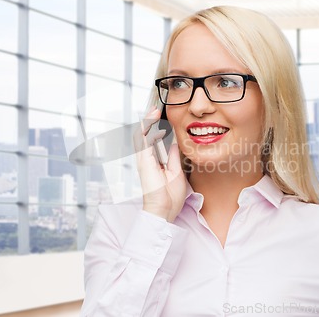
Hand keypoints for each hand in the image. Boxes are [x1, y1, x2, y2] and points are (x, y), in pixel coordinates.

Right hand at [133, 106, 186, 221]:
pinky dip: (147, 128)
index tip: (164, 117)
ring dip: (147, 121)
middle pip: (146, 135)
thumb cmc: (169, 196)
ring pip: (141, 135)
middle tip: (157, 108)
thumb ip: (174, 157)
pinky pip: (142, 140)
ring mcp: (143, 159)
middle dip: (150, 121)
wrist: (163, 210)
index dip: (157, 128)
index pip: (154, 141)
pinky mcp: (143, 160)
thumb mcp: (176, 172)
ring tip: (154, 109)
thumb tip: (175, 143)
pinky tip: (152, 118)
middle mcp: (147, 159)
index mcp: (155, 163)